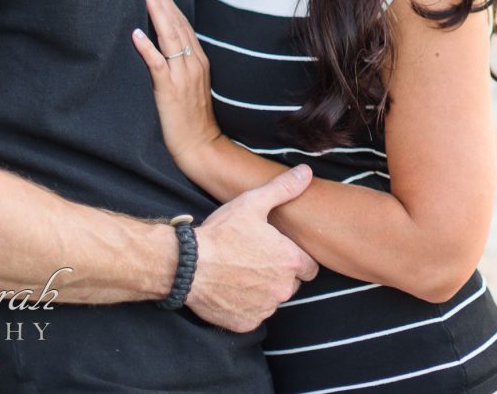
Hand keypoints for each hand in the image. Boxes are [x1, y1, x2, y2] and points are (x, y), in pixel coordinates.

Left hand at [131, 0, 220, 168]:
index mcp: (198, 59)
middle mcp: (193, 62)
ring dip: (157, 12)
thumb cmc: (192, 118)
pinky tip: (137, 34)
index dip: (168, 2)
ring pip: (170, 36)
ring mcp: (183, 75)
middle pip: (176, 23)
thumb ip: (180, 64)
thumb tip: (161, 46)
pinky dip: (148, 48)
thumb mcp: (190, 85)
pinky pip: (159, 64)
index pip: (182, 23)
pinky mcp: (171, 89)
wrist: (201, 145)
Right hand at [187, 167, 320, 330]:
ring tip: (240, 274)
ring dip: (262, 291)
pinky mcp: (245, 323)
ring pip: (271, 300)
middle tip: (255, 261)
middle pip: (291, 285)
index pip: (309, 267)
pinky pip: (252, 315)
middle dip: (278, 275)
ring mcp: (264, 309)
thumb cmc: (221, 233)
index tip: (278, 252)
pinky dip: (244, 307)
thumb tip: (306, 172)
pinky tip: (230, 290)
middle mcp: (283, 289)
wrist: (187, 265)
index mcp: (291, 261)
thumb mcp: (253, 203)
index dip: (295, 259)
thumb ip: (283, 188)